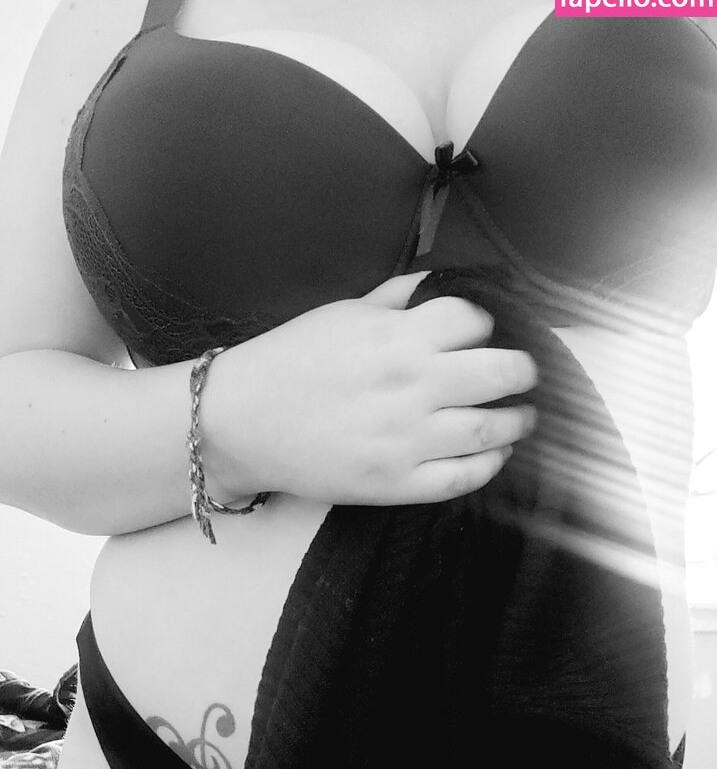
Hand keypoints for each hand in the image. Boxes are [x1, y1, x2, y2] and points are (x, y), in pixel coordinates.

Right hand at [210, 273, 537, 504]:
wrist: (238, 423)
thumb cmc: (288, 363)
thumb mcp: (342, 313)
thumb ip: (397, 299)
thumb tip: (440, 284)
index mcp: (397, 337)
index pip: (474, 320)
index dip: (488, 323)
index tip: (488, 332)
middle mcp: (410, 386)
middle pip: (500, 372)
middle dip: (523, 370)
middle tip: (526, 373)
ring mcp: (406, 439)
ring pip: (491, 429)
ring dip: (518, 420)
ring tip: (522, 415)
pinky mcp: (396, 484)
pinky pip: (463, 477)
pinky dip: (490, 464)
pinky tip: (495, 454)